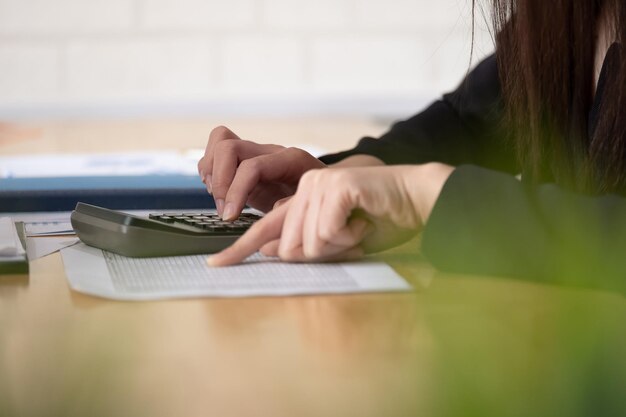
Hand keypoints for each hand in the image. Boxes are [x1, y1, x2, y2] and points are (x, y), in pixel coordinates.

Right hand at [197, 126, 325, 219]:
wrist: (325, 196)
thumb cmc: (322, 203)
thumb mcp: (316, 209)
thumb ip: (298, 208)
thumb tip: (276, 209)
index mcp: (292, 159)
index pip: (252, 166)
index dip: (236, 191)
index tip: (229, 217)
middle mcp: (271, 151)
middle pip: (229, 145)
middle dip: (219, 180)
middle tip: (224, 210)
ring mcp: (256, 154)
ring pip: (220, 141)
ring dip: (211, 174)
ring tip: (221, 202)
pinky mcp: (244, 164)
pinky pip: (217, 154)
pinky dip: (210, 174)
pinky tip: (221, 196)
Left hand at [208, 163, 454, 265]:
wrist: (414, 199)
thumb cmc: (379, 220)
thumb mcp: (338, 240)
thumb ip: (305, 243)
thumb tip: (271, 251)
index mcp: (300, 202)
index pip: (262, 230)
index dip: (239, 249)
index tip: (216, 266)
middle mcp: (303, 190)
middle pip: (290, 250)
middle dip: (323, 254)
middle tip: (350, 239)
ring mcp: (317, 185)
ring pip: (309, 245)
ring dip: (340, 246)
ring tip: (359, 227)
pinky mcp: (333, 186)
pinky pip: (326, 233)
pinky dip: (349, 238)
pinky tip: (363, 221)